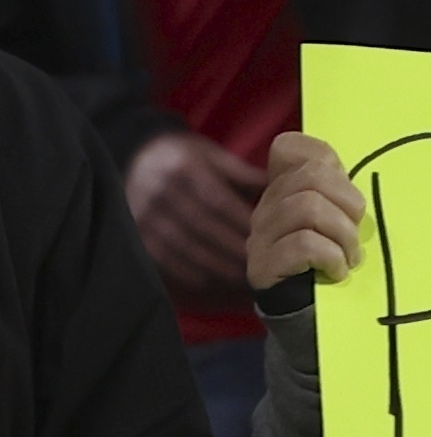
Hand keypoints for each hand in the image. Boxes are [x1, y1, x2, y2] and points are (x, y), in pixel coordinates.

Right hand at [126, 131, 264, 308]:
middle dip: (236, 251)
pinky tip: (215, 281)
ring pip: (185, 249)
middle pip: (204, 229)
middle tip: (265, 269)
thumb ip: (246, 175)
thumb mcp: (214, 156)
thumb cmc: (187, 158)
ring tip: (246, 280)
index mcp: (185, 169)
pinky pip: (165, 259)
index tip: (270, 241)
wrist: (138, 156)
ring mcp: (145, 215)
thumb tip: (287, 190)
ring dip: (218, 267)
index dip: (244, 225)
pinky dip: (191, 273)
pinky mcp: (136, 233)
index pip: (219, 203)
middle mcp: (161, 192)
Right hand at [243, 130, 365, 294]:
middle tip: (356, 233)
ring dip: (343, 234)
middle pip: (311, 176)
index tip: (345, 193)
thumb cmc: (330, 261)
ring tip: (349, 256)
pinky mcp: (263, 266)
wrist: (308, 315)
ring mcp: (262, 236)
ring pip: (307, 207)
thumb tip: (345, 167)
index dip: (325, 158)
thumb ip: (338, 191)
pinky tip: (336, 271)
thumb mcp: (340, 220)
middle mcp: (267, 208)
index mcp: (284, 190)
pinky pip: (304, 244)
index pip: (289, 147)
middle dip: (348, 203)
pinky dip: (331, 257)